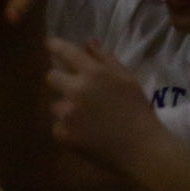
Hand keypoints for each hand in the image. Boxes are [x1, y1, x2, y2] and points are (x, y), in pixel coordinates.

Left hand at [45, 38, 156, 167]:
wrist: (140, 148)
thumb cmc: (137, 111)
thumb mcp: (127, 79)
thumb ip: (105, 59)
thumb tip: (88, 42)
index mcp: (93, 73)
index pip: (66, 52)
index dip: (55, 46)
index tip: (49, 44)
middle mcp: (75, 90)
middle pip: (51, 77)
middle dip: (60, 81)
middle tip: (74, 91)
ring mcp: (67, 113)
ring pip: (55, 105)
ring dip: (66, 108)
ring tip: (87, 119)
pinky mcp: (62, 134)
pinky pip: (57, 126)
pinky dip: (67, 130)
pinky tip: (85, 134)